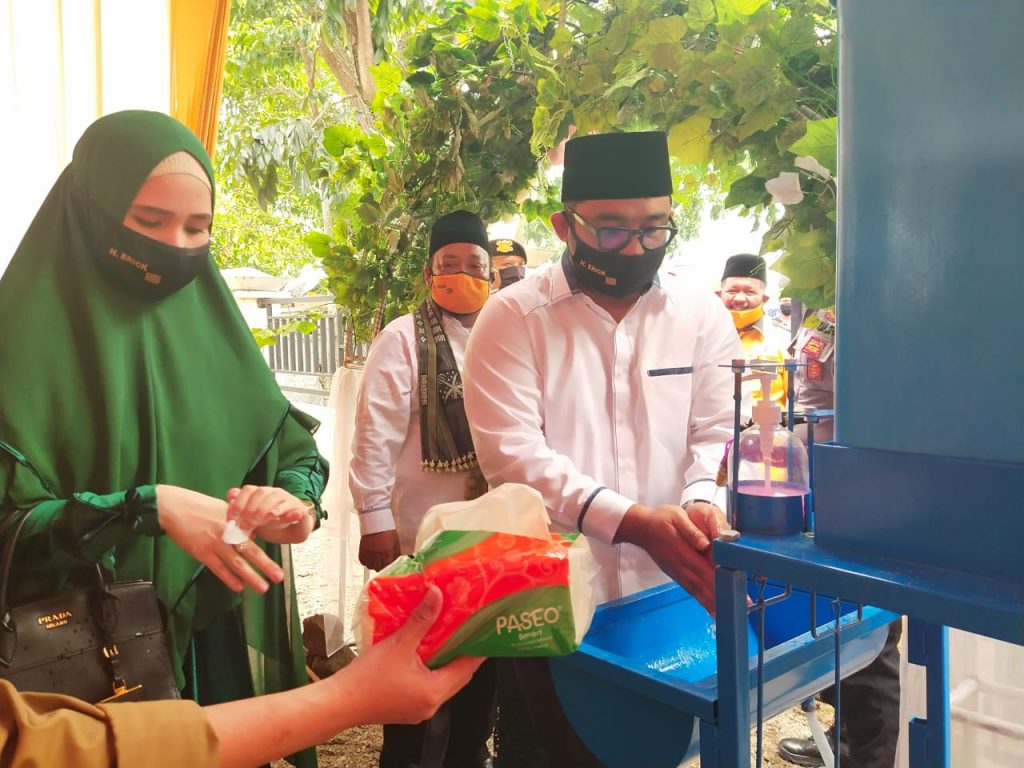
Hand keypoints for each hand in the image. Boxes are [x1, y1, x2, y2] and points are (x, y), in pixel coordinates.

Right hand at [156, 484, 283, 593]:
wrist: (171, 507)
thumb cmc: (197, 507)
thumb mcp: (222, 509)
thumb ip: (239, 523)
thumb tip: (252, 538)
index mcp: (234, 520)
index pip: (255, 536)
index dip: (267, 547)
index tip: (279, 556)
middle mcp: (227, 532)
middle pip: (250, 551)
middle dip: (266, 565)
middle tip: (279, 577)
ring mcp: (214, 542)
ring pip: (236, 563)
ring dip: (251, 577)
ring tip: (263, 588)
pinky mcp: (200, 551)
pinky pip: (217, 568)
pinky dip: (228, 578)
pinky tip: (238, 587)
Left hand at [226, 485, 313, 543]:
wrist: (293, 532)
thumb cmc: (270, 525)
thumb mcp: (251, 521)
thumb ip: (240, 512)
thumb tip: (230, 497)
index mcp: (260, 494)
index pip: (247, 490)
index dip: (238, 503)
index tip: (231, 519)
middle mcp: (273, 493)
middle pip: (260, 492)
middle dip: (250, 508)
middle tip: (244, 525)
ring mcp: (286, 498)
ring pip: (275, 496)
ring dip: (264, 509)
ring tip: (258, 522)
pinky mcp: (298, 508)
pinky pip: (290, 505)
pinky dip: (282, 509)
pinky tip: (275, 516)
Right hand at [337, 585, 483, 724]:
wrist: (339, 703)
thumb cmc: (368, 677)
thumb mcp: (399, 644)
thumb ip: (421, 619)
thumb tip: (437, 594)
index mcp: (435, 692)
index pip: (467, 667)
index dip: (477, 647)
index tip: (484, 629)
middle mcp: (432, 705)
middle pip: (458, 676)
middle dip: (463, 653)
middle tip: (467, 628)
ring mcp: (419, 710)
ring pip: (443, 682)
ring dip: (447, 661)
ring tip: (448, 636)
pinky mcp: (407, 709)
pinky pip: (429, 687)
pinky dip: (432, 670)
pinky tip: (425, 653)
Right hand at [359, 530, 401, 570]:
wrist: (375, 521)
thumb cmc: (386, 530)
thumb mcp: (395, 542)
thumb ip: (395, 554)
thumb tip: (396, 561)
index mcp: (388, 551)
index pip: (388, 566)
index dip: (388, 567)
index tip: (388, 566)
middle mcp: (378, 553)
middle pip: (378, 568)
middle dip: (380, 567)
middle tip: (381, 563)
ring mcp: (369, 552)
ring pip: (370, 566)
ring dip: (373, 565)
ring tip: (375, 559)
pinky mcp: (362, 550)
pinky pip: (363, 561)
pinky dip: (365, 561)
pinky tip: (369, 557)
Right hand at [615, 502, 727, 614]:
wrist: (641, 529)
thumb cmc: (661, 519)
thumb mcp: (675, 516)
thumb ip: (690, 530)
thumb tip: (704, 543)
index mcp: (684, 552)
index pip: (705, 571)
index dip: (721, 582)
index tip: (735, 591)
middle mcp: (681, 567)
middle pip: (704, 586)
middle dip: (722, 598)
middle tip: (740, 608)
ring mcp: (678, 573)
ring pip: (697, 591)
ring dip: (713, 604)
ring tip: (728, 614)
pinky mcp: (676, 575)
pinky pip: (691, 590)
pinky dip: (702, 601)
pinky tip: (711, 608)